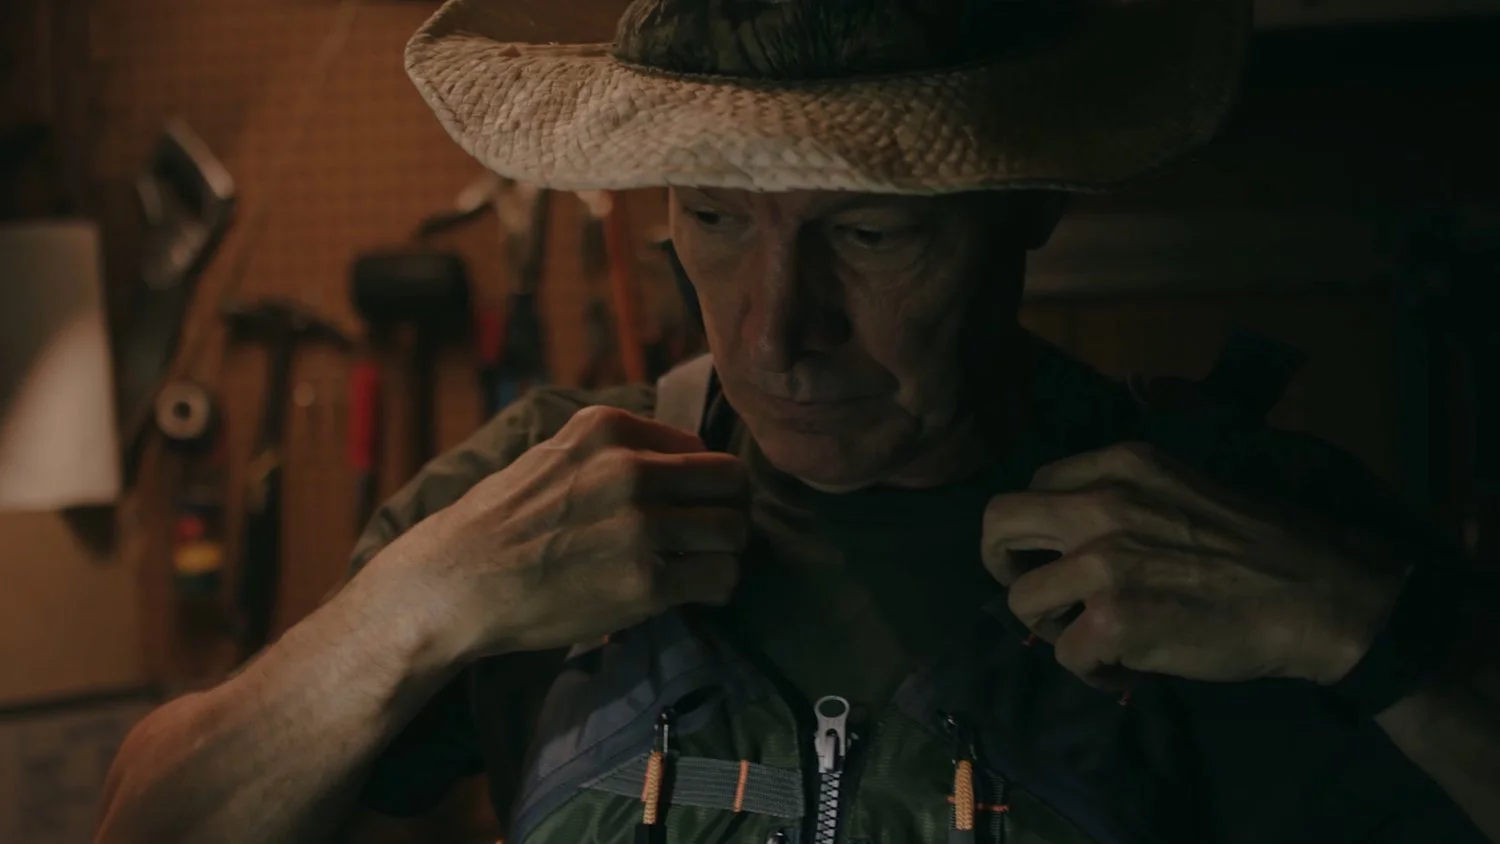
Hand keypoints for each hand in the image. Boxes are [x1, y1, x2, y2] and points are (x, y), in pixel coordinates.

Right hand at [367, 405, 748, 660]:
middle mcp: (630, 469)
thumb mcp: (553, 454)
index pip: (699, 448)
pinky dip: (717, 587)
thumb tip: (678, 460)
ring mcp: (641, 525)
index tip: (689, 506)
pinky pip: (719, 578)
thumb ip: (613, 450)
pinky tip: (695, 592)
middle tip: (713, 536)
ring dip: (726, 551)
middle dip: (729, 509)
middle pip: (730, 482)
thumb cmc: (501, 523)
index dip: (701, 482)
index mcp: (609, 429)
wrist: (456, 583)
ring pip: (733, 531)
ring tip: (703, 566)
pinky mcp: (646, 581)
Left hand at [981, 442, 1408, 690]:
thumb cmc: (1261, 545)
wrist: (1318, 594)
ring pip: (1021, 601)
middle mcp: (1100, 504)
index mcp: (1119, 465)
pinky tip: (1127, 669)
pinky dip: (1093, 671)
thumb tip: (1071, 536)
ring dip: (1054, 628)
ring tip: (1095, 640)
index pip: (1034, 486)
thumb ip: (1124, 498)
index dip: (1035, 529)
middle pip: (997, 524)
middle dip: (1001, 564)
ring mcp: (1102, 562)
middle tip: (1035, 593)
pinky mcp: (1113, 621)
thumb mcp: (1182, 486)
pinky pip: (1065, 656)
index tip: (1053, 556)